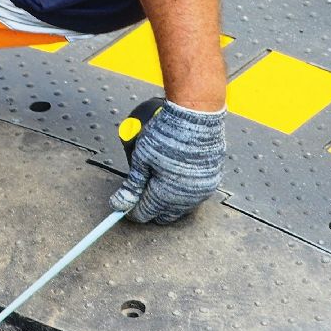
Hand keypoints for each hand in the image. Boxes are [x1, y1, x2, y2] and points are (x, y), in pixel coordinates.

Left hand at [110, 101, 224, 222]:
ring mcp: (201, 191)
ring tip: (157, 181)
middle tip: (140, 191)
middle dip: (150, 207)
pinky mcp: (212, 180)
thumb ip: (132, 185)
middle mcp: (186, 199)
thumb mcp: (141, 157)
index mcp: (165, 195)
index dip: (131, 209)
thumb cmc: (167, 133)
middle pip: (164, 215)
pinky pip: (194, 196)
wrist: (197, 115)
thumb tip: (118, 205)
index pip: (144, 213)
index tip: (124, 201)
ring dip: (167, 201)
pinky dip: (182, 192)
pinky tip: (175, 176)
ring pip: (180, 208)